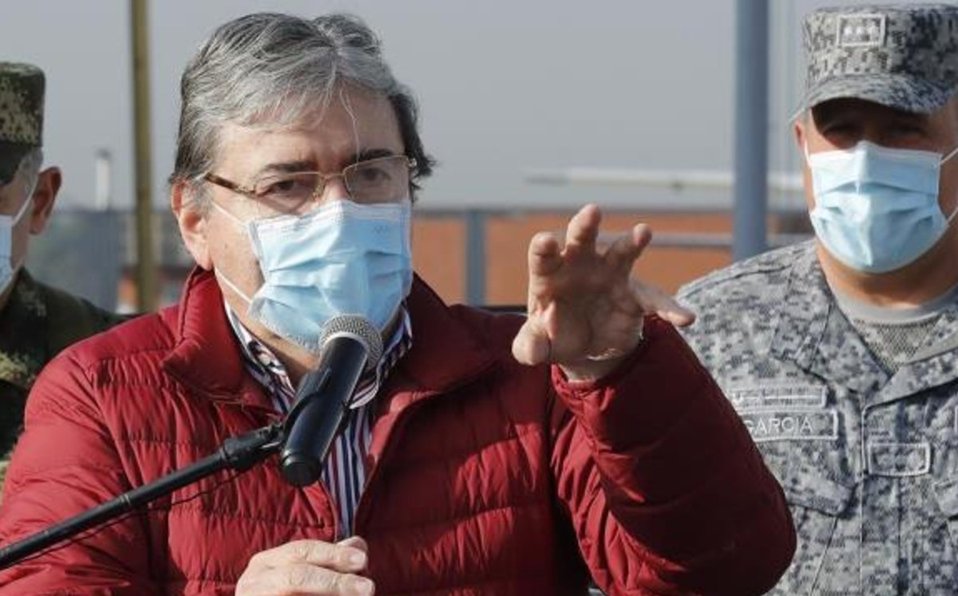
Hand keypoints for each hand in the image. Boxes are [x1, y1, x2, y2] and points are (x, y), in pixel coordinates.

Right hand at [235, 536, 373, 595]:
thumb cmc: (282, 593)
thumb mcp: (302, 572)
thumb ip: (329, 560)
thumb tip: (359, 545)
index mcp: (265, 563)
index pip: (302, 551)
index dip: (334, 554)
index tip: (363, 560)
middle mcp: (254, 582)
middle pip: (297, 576)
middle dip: (335, 581)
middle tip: (368, 588)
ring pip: (293, 590)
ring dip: (330, 594)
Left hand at [511, 204, 694, 379]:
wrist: (586, 348)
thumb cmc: (554, 336)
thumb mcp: (536, 347)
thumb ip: (529, 347)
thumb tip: (533, 351)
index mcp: (550, 275)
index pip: (543, 255)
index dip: (544, 247)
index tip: (546, 241)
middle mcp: (579, 266)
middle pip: (580, 239)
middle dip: (585, 225)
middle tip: (592, 212)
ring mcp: (610, 275)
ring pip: (621, 252)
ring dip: (632, 242)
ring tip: (643, 232)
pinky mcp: (635, 294)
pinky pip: (654, 299)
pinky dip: (669, 308)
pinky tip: (683, 318)